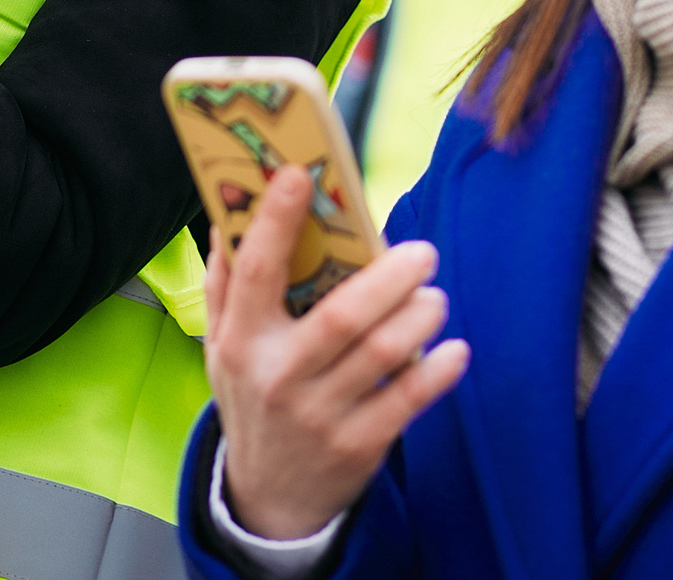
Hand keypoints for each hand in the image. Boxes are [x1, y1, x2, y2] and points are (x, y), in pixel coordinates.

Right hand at [204, 166, 469, 541]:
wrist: (270, 499)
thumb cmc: (253, 401)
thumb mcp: (220, 349)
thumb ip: (224, 287)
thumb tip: (227, 220)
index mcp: (243, 342)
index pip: (256, 271)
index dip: (275, 221)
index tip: (299, 174)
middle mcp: (280, 377)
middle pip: (342, 316)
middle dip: (390, 276)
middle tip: (421, 251)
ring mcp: (321, 415)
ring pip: (383, 353)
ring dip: (419, 316)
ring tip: (434, 295)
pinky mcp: (360, 446)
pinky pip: (409, 400)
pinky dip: (437, 370)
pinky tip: (452, 348)